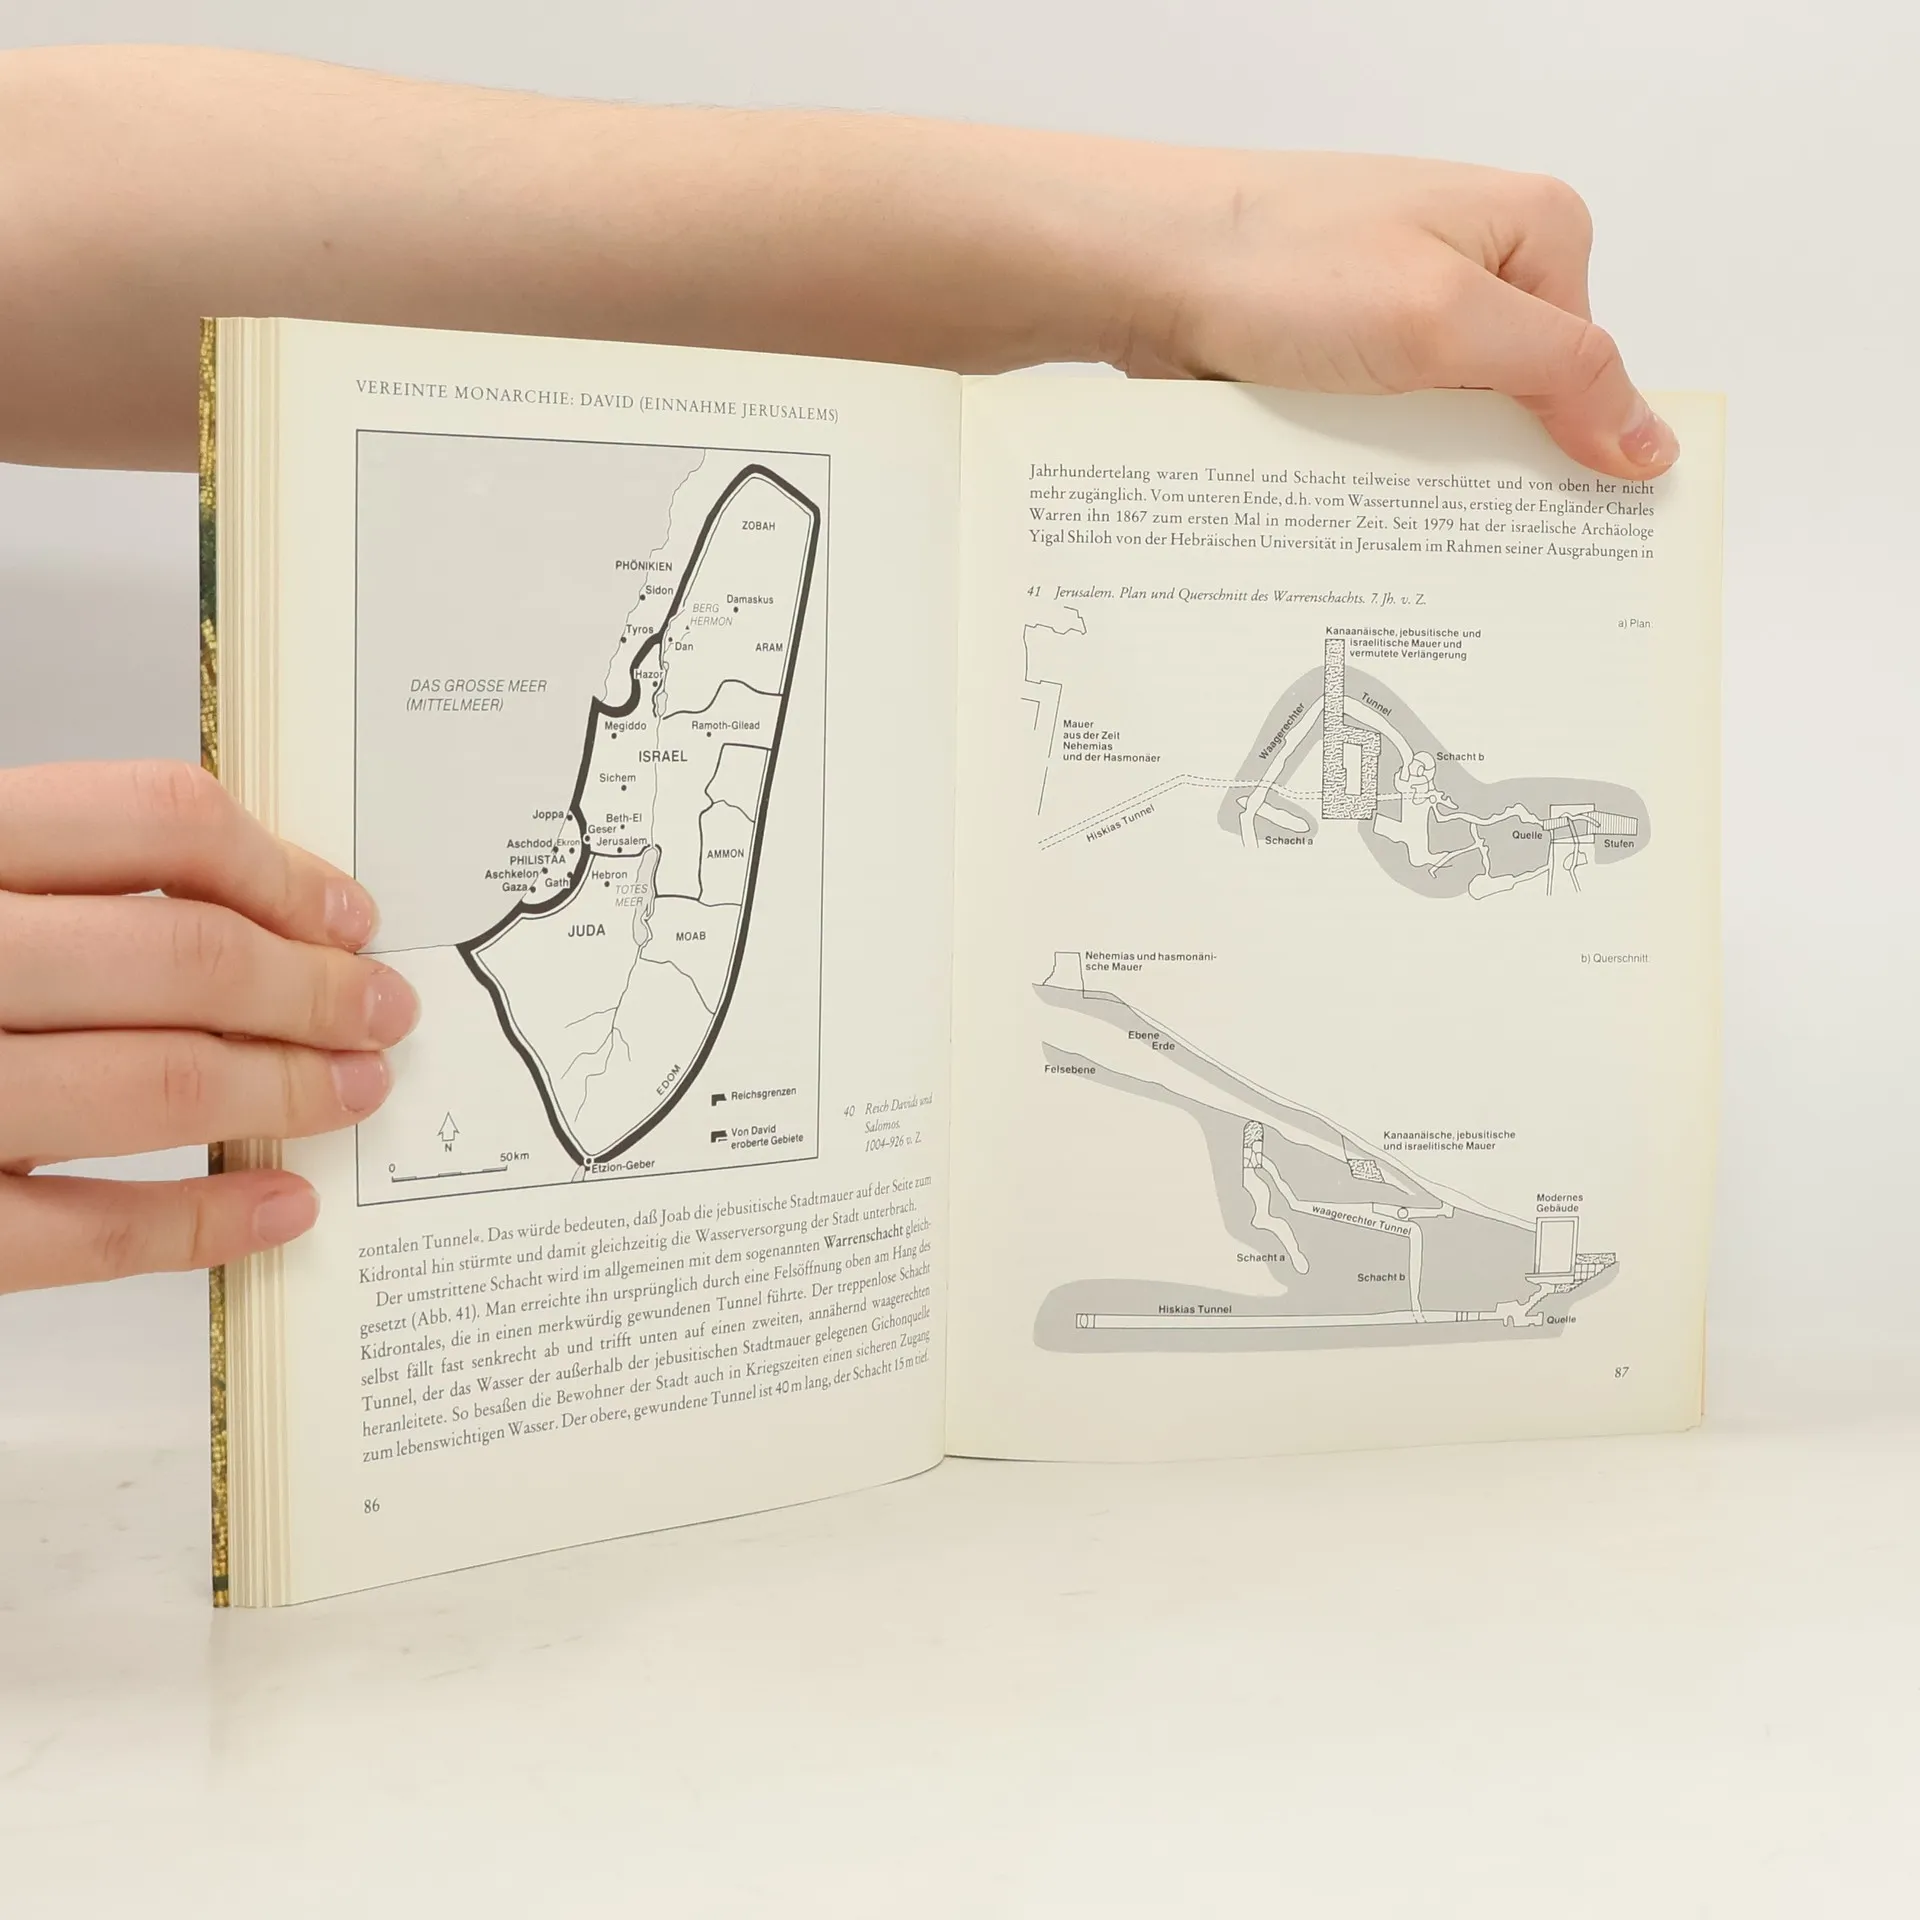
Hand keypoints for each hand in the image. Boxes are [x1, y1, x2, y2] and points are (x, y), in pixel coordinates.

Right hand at [0, 761, 415, 1290]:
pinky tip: (279, 1208)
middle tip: (382, 1012)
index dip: (280, 867)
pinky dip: (200, 1225)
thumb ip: (51, 872)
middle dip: (313, 990)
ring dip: (285, 1090)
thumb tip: (256, 904)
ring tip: (354, 1092)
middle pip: (181, 957)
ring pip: (153, 1084)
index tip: (348, 914)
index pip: (153, 820)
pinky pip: (80, 1234)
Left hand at [1084, 147, 1675, 478]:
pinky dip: (1364, 465)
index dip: (1577, 454)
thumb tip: (1651, 439)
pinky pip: (1380, 429)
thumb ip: (1562, 374)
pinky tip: (1343, 496)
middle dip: (1488, 470)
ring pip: (1443, 427)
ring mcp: (1401, 307)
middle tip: (1463, 540)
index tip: (1565, 537)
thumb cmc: (1281, 262)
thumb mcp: (1446, 321)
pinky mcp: (1340, 351)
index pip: (1593, 370)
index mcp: (1534, 231)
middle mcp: (1474, 263)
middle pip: (1518, 404)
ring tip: (1389, 517)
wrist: (1139, 266)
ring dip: (1416, 476)